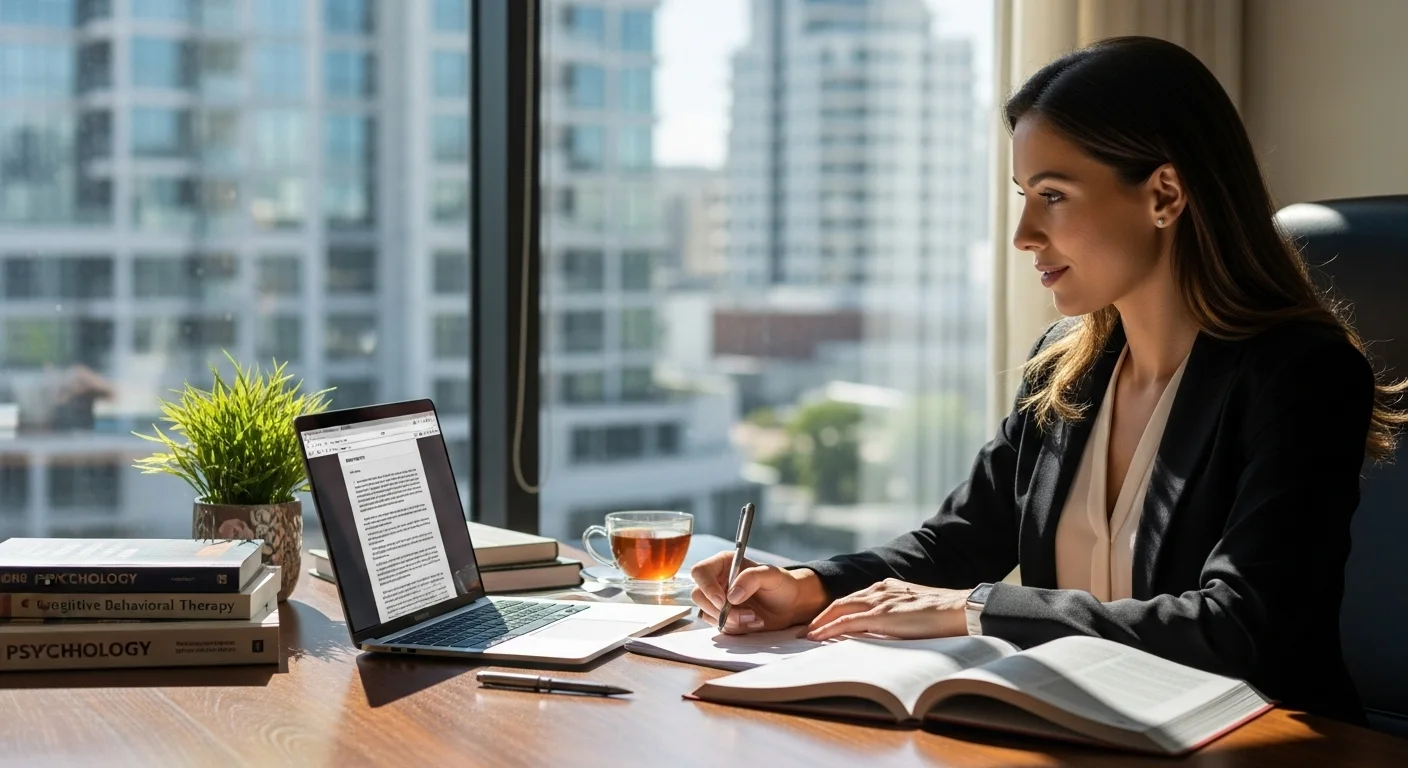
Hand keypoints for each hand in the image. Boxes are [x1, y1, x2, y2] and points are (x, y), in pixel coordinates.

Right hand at [689, 552, 827, 633]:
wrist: (790, 605)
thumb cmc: (781, 584)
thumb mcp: (771, 575)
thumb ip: (751, 578)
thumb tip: (731, 596)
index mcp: (723, 564)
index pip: (700, 572)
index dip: (706, 587)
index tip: (722, 601)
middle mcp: (717, 581)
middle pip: (699, 596)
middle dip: (720, 609)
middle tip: (746, 613)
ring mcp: (718, 601)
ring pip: (707, 614)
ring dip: (731, 620)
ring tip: (754, 617)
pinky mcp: (723, 617)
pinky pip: (719, 626)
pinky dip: (735, 628)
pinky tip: (752, 622)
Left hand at [803, 579, 971, 641]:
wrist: (960, 609)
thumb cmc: (943, 615)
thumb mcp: (915, 612)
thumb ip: (898, 616)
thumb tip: (887, 632)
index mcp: (888, 588)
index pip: (854, 599)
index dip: (835, 611)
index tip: (822, 622)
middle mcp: (880, 590)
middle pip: (841, 602)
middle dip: (820, 616)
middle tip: (805, 629)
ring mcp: (880, 600)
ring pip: (840, 609)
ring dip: (820, 622)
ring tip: (806, 635)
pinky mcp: (881, 614)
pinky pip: (847, 622)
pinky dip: (829, 629)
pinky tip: (818, 637)